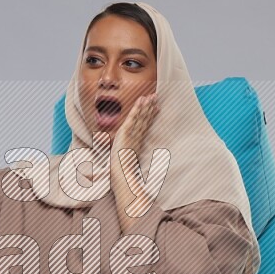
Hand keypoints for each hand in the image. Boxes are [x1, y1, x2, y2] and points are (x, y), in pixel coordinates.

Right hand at [110, 94, 158, 226]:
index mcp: (132, 143)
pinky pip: (133, 119)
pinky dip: (137, 109)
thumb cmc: (125, 174)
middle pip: (141, 119)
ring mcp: (128, 134)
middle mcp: (130, 137)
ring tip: (151, 96)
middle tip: (154, 96)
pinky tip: (141, 102)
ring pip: (138, 117)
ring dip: (144, 106)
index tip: (154, 107)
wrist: (120, 177)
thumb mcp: (132, 165)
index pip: (142, 126)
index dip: (147, 116)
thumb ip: (136, 160)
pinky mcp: (125, 134)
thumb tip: (140, 161)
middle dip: (147, 107)